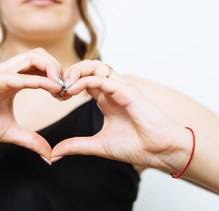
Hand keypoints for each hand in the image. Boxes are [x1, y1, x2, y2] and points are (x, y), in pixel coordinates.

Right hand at [0, 48, 62, 158]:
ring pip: (32, 57)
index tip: (66, 95)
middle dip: (58, 68)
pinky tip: (53, 90)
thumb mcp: (10, 132)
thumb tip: (49, 154)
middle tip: (67, 89)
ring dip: (52, 69)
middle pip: (40, 56)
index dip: (58, 78)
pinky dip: (39, 81)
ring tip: (61, 88)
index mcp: (13, 81)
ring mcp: (0, 74)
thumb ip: (31, 139)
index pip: (41, 68)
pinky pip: (20, 76)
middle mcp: (8, 73)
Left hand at [52, 60, 190, 172]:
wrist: (162, 152)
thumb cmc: (137, 146)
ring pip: (96, 66)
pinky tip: (74, 91)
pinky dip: (86, 80)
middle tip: (57, 88)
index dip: (67, 84)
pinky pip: (104, 79)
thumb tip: (55, 152)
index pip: (84, 80)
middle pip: (88, 67)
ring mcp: (121, 89)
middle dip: (69, 73)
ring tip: (65, 86)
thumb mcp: (98, 145)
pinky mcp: (129, 93)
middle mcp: (112, 90)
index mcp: (106, 99)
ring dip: (77, 71)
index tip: (57, 97)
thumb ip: (76, 145)